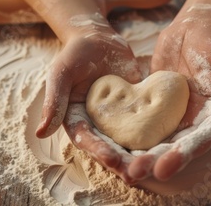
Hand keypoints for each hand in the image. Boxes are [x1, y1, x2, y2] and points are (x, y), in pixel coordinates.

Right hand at [36, 13, 141, 182]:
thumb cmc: (75, 54)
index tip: (112, 159)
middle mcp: (98, 124)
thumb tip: (41, 133)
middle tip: (137, 172)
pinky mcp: (136, 108)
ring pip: (130, 139)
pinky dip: (156, 131)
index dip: (99, 151)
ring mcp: (119, 118)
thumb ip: (55, 101)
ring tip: (155, 163)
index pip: (88, 140)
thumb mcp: (61, 74)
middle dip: (123, 161)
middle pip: (111, 146)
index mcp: (77, 120)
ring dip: (141, 153)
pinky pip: (146, 121)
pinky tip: (169, 140)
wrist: (98, 39)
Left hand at [128, 7, 210, 180]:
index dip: (184, 154)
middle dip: (157, 160)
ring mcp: (176, 114)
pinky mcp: (157, 106)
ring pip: (159, 139)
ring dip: (143, 154)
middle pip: (177, 145)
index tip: (164, 167)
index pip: (201, 139)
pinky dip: (132, 134)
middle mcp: (196, 120)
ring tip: (124, 168)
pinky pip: (144, 122)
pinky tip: (114, 145)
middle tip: (135, 172)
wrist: (192, 27)